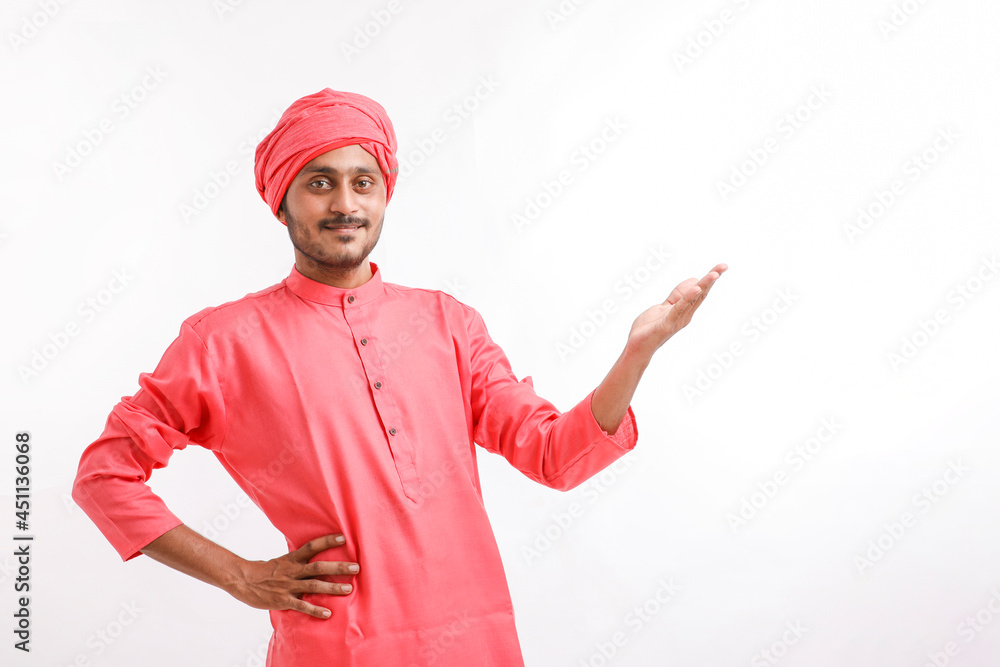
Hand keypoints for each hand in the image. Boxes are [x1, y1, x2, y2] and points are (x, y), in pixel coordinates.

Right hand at [227, 533, 357, 619]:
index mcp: (292, 559)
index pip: (312, 546)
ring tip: (349, 589)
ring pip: (314, 585)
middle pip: (318, 567)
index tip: (343, 537)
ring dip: (332, 588)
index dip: (327, 541)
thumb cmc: (264, 571)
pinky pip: (302, 605)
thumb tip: (313, 552)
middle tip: (356, 567)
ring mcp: (288, 585)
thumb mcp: (282, 561)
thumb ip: (298, 559)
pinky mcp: (283, 600)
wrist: (243, 581)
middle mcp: (292, 570)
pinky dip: (315, 610)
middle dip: (338, 567)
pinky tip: (328, 614)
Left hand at [625, 263, 727, 361]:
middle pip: (700, 294)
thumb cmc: (649, 328)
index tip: (721, 267)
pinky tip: (696, 288)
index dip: (710, 279)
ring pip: (692, 299)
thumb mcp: (664, 307)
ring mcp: (677, 320)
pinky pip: (678, 309)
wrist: (637, 348)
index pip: (700, 292)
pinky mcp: (667, 324)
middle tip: (724, 266)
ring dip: (704, 285)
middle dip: (712, 279)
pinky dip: (687, 298)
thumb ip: (677, 296)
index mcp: (684, 311)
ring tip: (714, 274)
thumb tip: (694, 281)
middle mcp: (684, 316)